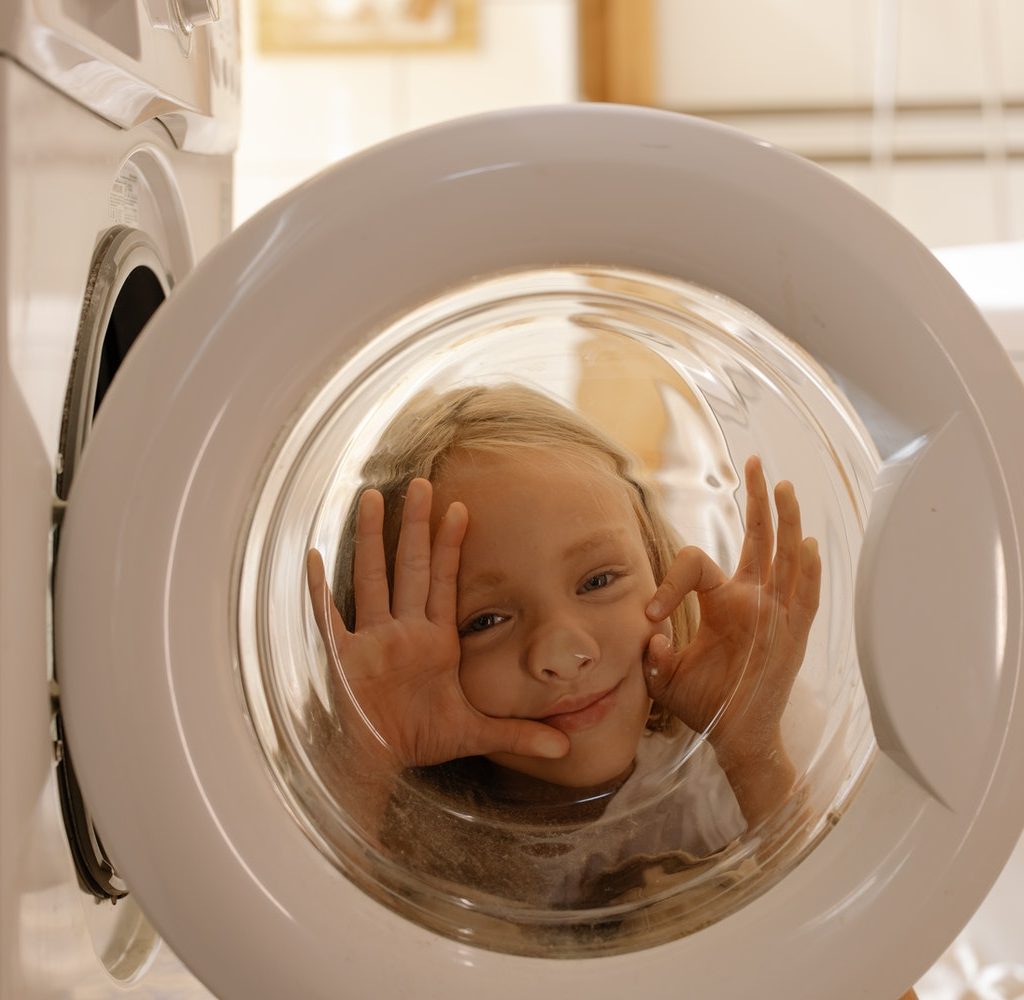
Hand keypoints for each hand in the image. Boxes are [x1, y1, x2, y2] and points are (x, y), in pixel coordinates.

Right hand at [306, 479, 569, 767]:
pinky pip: (329, 616)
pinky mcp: (343, 657)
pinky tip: (313, 556)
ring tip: (372, 498)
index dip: (451, 546)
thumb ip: (519, 734)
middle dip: (415, 526)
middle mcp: (403, 631)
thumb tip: (565, 748)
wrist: (376, 764)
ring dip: (371, 540)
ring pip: (372, 578)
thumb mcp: (475, 732)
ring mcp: (371, 640)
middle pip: (410, 567)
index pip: (444, 582)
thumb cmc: (417, 740)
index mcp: (433, 641)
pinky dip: (319, 589)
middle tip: (421, 482)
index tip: (461, 508)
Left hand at [642, 457, 820, 767]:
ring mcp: (776, 614)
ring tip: (783, 486)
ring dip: (784, 522)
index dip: (669, 582)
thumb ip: (654, 651)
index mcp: (723, 602)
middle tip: (756, 463)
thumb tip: (649, 632)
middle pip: (758, 539)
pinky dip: (808, 574)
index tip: (652, 616)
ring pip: (784, 558)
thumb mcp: (668, 674)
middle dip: (758, 500)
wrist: (735, 739)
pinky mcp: (792, 637)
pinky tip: (807, 543)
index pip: (696, 564)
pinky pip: (804, 600)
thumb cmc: (705, 703)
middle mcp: (753, 600)